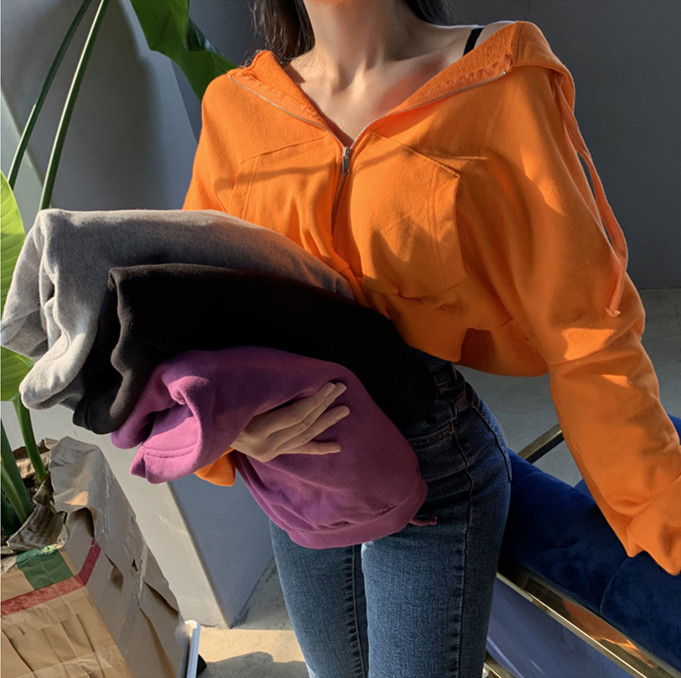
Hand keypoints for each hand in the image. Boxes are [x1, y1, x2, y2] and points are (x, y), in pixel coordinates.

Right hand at [231, 382, 349, 461]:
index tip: (330, 384)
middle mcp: (264, 445)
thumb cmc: (224, 404)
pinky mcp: (273, 455)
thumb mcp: (242, 398)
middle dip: (324, 404)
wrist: (205, 428)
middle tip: (341, 388)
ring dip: (326, 422)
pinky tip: (336, 447)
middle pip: (303, 423)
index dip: (315, 399)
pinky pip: (300, 450)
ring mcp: (269, 452)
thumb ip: (267, 394)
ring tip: (344, 410)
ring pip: (305, 435)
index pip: (295, 415)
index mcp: (255, 430)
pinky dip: (319, 448)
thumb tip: (299, 379)